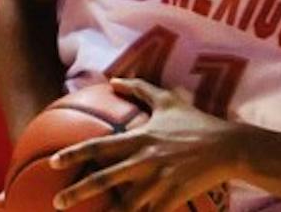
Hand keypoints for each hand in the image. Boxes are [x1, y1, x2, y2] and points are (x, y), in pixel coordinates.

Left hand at [51, 79, 237, 210]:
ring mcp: (159, 182)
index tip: (53, 163)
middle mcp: (144, 160)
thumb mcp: (167, 100)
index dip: (75, 154)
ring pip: (125, 205)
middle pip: (105, 179)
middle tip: (57, 202)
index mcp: (139, 137)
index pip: (99, 146)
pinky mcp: (173, 198)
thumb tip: (112, 80)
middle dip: (78, 192)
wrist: (227, 147)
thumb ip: (138, 88)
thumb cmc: (195, 122)